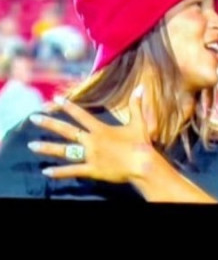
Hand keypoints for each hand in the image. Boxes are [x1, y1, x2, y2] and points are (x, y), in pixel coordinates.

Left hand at [28, 85, 157, 182]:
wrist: (142, 164)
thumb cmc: (141, 144)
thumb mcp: (139, 123)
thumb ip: (136, 105)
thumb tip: (141, 87)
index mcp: (101, 129)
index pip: (81, 115)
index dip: (68, 106)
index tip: (56, 99)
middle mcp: (92, 141)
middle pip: (67, 131)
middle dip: (49, 123)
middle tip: (33, 118)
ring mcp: (90, 156)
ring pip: (65, 151)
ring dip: (47, 148)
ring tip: (31, 146)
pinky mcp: (92, 170)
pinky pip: (72, 170)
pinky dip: (59, 172)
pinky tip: (46, 172)